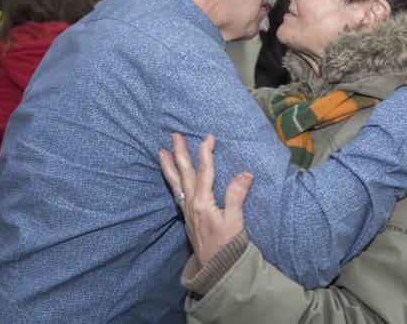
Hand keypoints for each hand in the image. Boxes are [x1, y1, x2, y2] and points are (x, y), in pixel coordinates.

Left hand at [158, 133, 252, 268]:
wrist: (215, 269)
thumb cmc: (227, 246)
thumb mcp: (235, 221)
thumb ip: (237, 196)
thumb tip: (245, 174)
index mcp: (203, 203)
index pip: (204, 171)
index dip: (205, 152)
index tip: (208, 138)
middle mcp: (191, 204)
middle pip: (184, 173)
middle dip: (179, 152)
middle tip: (174, 136)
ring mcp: (187, 210)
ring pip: (176, 183)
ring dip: (169, 165)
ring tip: (161, 152)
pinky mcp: (187, 217)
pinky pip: (176, 193)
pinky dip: (173, 181)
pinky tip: (172, 177)